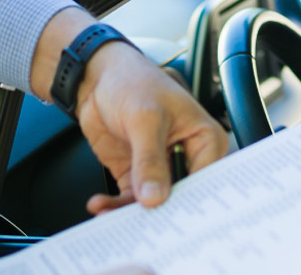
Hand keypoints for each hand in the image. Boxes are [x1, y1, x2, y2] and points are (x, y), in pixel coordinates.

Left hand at [29, 8, 229, 213]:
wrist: (95, 77)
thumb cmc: (132, 81)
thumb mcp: (145, 119)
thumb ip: (150, 160)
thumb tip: (155, 197)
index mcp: (206, 140)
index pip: (204, 180)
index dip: (189, 201)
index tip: (168, 216)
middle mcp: (188, 157)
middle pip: (180, 196)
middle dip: (159, 212)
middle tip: (139, 224)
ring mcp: (161, 168)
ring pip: (153, 202)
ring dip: (130, 212)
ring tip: (109, 215)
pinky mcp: (137, 175)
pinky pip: (131, 199)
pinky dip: (115, 206)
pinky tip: (101, 205)